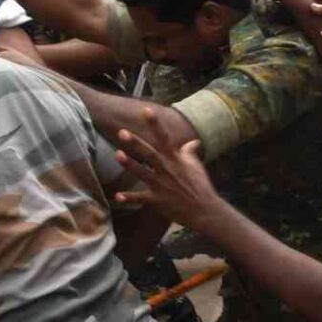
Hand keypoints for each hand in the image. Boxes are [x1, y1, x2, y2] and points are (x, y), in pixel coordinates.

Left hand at [112, 116, 225, 231]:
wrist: (204, 210)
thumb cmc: (201, 186)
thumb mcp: (197, 166)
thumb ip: (191, 152)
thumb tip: (193, 141)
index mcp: (175, 160)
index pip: (164, 138)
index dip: (155, 124)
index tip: (146, 110)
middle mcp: (166, 170)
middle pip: (149, 153)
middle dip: (136, 143)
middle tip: (121, 132)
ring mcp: (161, 185)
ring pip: (142, 172)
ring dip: (129, 164)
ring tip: (117, 155)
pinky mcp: (157, 200)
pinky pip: (140, 199)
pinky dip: (129, 198)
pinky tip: (116, 196)